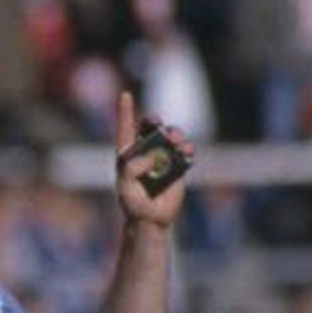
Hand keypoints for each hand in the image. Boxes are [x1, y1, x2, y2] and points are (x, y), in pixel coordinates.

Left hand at [112, 91, 193, 228]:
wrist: (151, 218)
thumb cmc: (133, 202)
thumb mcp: (125, 185)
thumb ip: (132, 168)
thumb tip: (152, 155)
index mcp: (128, 154)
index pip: (125, 129)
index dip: (124, 112)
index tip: (125, 94)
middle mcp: (146, 151)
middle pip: (151, 127)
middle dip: (154, 120)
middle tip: (156, 122)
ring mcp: (164, 156)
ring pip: (171, 136)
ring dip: (174, 134)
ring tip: (175, 142)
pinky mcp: (179, 164)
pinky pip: (185, 151)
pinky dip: (187, 148)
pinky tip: (185, 152)